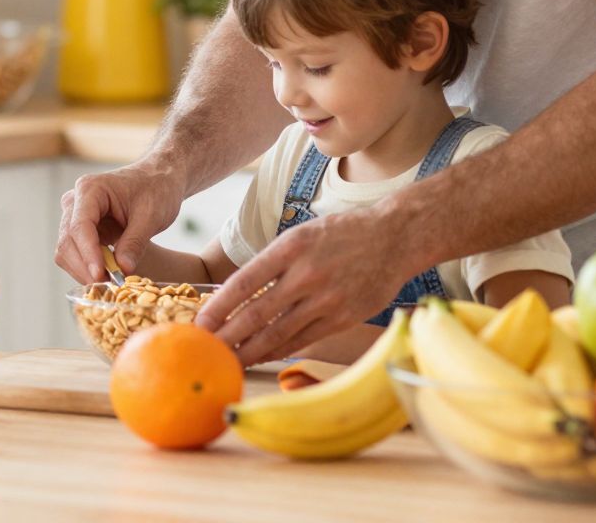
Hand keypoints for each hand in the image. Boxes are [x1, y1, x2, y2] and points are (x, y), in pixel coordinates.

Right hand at [54, 161, 185, 283]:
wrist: (157, 180)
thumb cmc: (156, 190)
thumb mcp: (151, 216)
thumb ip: (135, 242)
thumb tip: (123, 270)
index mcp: (90, 190)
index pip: (80, 227)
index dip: (88, 254)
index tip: (101, 276)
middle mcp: (75, 201)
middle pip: (67, 242)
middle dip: (86, 267)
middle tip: (110, 285)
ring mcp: (74, 215)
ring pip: (66, 251)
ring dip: (85, 270)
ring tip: (111, 280)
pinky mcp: (80, 229)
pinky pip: (75, 253)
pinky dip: (88, 267)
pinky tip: (108, 273)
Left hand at [195, 208, 415, 365]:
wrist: (395, 238)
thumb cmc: (341, 234)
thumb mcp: (301, 235)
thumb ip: (272, 263)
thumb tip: (236, 294)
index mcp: (290, 247)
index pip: (244, 282)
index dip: (218, 307)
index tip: (199, 324)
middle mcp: (307, 274)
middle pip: (256, 314)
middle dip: (226, 336)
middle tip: (205, 350)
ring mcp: (326, 299)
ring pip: (277, 333)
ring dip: (248, 351)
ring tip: (227, 361)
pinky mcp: (343, 318)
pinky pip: (302, 340)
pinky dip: (277, 351)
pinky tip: (260, 357)